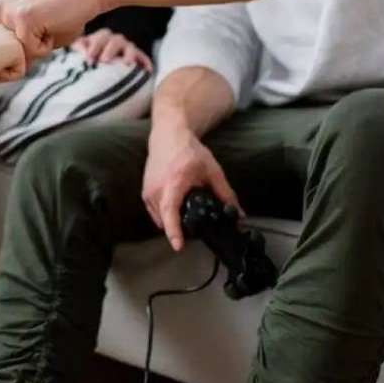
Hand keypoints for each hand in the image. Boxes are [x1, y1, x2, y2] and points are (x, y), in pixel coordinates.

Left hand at [0, 0, 102, 62]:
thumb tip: (3, 74)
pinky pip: (32, 51)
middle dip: (28, 52)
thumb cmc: (63, 13)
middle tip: (46, 29)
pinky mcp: (23, 17)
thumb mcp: (31, 32)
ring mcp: (8, 12)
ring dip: (37, 49)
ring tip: (49, 27)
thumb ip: (15, 47)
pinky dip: (47, 46)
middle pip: (5, 54)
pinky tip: (54, 26)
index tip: (36, 35)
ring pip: (17, 55)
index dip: (18, 53)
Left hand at [71, 29, 152, 69]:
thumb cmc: (90, 59)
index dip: (94, 47)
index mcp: (102, 38)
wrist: (102, 67)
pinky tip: (147, 70)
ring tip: (126, 64)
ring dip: (127, 55)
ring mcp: (128, 49)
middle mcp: (116, 41)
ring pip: (130, 48)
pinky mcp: (138, 58)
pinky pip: (143, 59)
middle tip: (104, 61)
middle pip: (115, 41)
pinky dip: (145, 63)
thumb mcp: (81, 51)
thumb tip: (81, 50)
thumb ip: (79, 48)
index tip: (88, 59)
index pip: (100, 38)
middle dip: (109, 50)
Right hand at [141, 123, 242, 251]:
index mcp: (175, 183)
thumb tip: (238, 214)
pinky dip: (165, 215)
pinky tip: (176, 208)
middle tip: (195, 227)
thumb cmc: (189, 151)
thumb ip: (225, 194)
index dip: (174, 231)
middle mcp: (158, 189)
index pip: (171, 211)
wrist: (168, 136)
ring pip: (160, 219)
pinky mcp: (145, 193)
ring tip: (185, 212)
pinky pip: (154, 213)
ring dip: (172, 222)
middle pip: (166, 220)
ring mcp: (148, 192)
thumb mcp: (212, 171)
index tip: (178, 246)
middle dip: (180, 229)